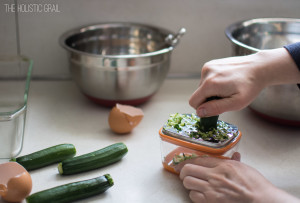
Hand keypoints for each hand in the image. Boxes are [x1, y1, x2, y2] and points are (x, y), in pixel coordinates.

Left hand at [176, 153, 299, 202]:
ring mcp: (212, 191)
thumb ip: (234, 161)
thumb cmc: (255, 185)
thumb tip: (235, 155)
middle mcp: (215, 177)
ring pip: (188, 183)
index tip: (182, 162)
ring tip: (193, 183)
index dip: (187, 160)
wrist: (262, 202)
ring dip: (189, 183)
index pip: (198, 159)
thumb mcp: (244, 168)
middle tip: (184, 173)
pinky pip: (193, 196)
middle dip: (183, 171)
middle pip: (187, 170)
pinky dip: (194, 195)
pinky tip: (200, 193)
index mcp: (223, 165)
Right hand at [189, 48, 299, 116]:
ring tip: (228, 88)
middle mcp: (206, 73)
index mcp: (210, 83)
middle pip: (198, 94)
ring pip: (202, 87)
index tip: (216, 107)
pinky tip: (227, 81)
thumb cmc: (250, 86)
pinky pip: (206, 79)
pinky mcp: (211, 64)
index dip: (203, 108)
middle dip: (209, 99)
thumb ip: (216, 108)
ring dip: (212, 91)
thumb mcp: (236, 103)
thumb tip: (200, 112)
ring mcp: (208, 66)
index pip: (194, 102)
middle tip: (226, 97)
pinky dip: (214, 83)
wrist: (259, 67)